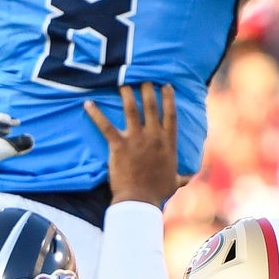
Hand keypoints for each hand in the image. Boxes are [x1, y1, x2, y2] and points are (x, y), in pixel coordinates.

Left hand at [84, 84, 181, 207]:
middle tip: (143, 78)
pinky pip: (105, 125)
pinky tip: (88, 103)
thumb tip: (191, 176)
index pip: (170, 114)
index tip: (165, 85)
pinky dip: (95, 113)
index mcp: (168, 143)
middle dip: (147, 89)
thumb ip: (182, 176)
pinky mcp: (119, 145)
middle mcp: (154, 137)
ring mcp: (136, 139)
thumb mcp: (174, 182)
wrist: (139, 201)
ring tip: (122, 82)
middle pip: (151, 106)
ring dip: (126, 94)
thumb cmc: (157, 193)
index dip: (168, 98)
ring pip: (131, 109)